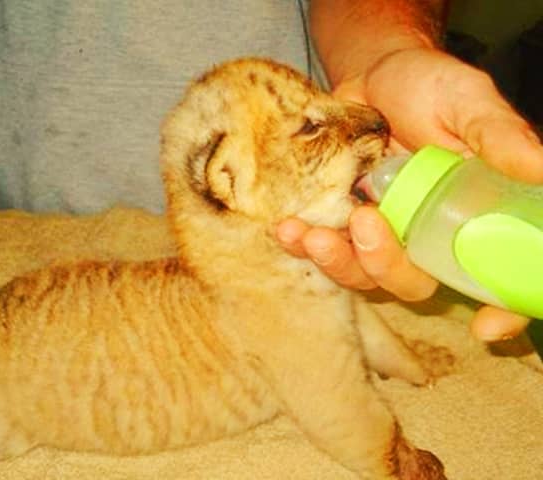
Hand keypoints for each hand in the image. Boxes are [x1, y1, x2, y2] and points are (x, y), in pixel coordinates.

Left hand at [278, 47, 541, 341]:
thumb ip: (498, 136)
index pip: (495, 275)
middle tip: (366, 224)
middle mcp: (427, 234)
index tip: (485, 327)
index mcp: (472, 216)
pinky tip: (286, 229)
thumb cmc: (429, 85)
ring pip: (363, 273)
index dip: (502, 310)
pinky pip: (322, 246)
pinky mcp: (339, 220)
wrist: (371, 71)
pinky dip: (302, 244)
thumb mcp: (467, 102)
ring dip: (336, 262)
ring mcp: (381, 231)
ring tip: (308, 234)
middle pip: (415, 282)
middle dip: (387, 268)